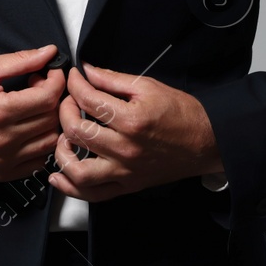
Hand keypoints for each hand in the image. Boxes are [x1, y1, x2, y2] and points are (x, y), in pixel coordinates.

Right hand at [0, 45, 66, 182]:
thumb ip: (21, 60)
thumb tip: (49, 53)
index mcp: (0, 111)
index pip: (48, 97)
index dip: (56, 81)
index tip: (51, 74)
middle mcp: (4, 139)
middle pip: (51, 119)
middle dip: (52, 98)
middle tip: (38, 88)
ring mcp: (3, 160)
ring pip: (49, 142)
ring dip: (49, 122)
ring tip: (34, 109)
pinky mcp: (1, 173)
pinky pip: (38, 162)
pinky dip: (40, 145)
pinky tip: (29, 130)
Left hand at [48, 63, 222, 202]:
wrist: (206, 141)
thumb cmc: (181, 113)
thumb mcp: (148, 87)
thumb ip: (113, 79)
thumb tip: (87, 71)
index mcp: (131, 120)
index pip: (89, 99)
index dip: (74, 84)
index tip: (73, 77)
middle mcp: (126, 148)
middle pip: (76, 131)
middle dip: (64, 111)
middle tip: (67, 102)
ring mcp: (125, 171)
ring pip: (78, 170)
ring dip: (61, 153)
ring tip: (61, 138)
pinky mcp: (128, 186)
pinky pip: (94, 195)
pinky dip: (71, 188)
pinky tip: (59, 176)